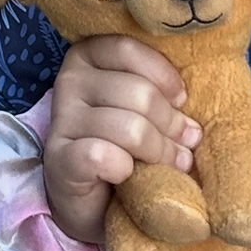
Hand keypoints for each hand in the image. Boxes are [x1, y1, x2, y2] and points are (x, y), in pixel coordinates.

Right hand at [44, 37, 201, 245]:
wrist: (96, 202)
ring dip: (159, 153)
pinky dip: (125, 169)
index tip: (182, 101)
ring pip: (129, 127)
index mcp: (89, 57)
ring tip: (172, 165)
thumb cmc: (129, 146)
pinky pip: (102, 155)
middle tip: (185, 148)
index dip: (163, 76)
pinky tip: (129, 176)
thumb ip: (164, 95)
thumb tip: (191, 114)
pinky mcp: (59, 158)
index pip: (126, 48)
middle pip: (138, 92)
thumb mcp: (148, 110)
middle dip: (171, 125)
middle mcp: (69, 81)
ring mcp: (61, 120)